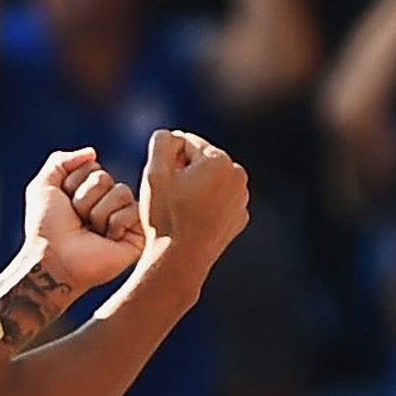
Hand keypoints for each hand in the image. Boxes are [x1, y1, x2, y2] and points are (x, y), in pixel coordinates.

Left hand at [20, 145, 144, 292]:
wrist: (52, 260)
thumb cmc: (45, 228)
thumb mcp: (42, 187)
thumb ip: (60, 161)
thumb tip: (92, 152)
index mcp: (89, 192)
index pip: (92, 167)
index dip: (73, 184)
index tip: (64, 205)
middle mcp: (108, 203)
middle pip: (105, 178)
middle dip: (84, 198)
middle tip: (76, 220)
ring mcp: (123, 218)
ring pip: (120, 192)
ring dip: (96, 212)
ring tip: (89, 231)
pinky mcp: (137, 234)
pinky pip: (133, 210)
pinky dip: (113, 224)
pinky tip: (105, 239)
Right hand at [138, 129, 248, 269]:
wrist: (179, 260)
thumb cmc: (165, 217)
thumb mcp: (154, 174)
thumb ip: (161, 143)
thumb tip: (170, 134)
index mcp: (219, 160)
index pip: (186, 142)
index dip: (166, 159)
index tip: (160, 182)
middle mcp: (237, 174)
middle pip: (202, 161)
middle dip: (184, 172)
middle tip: (167, 198)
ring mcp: (241, 198)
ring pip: (211, 181)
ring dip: (195, 188)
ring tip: (179, 211)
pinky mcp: (239, 217)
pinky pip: (219, 202)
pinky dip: (206, 206)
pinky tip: (192, 221)